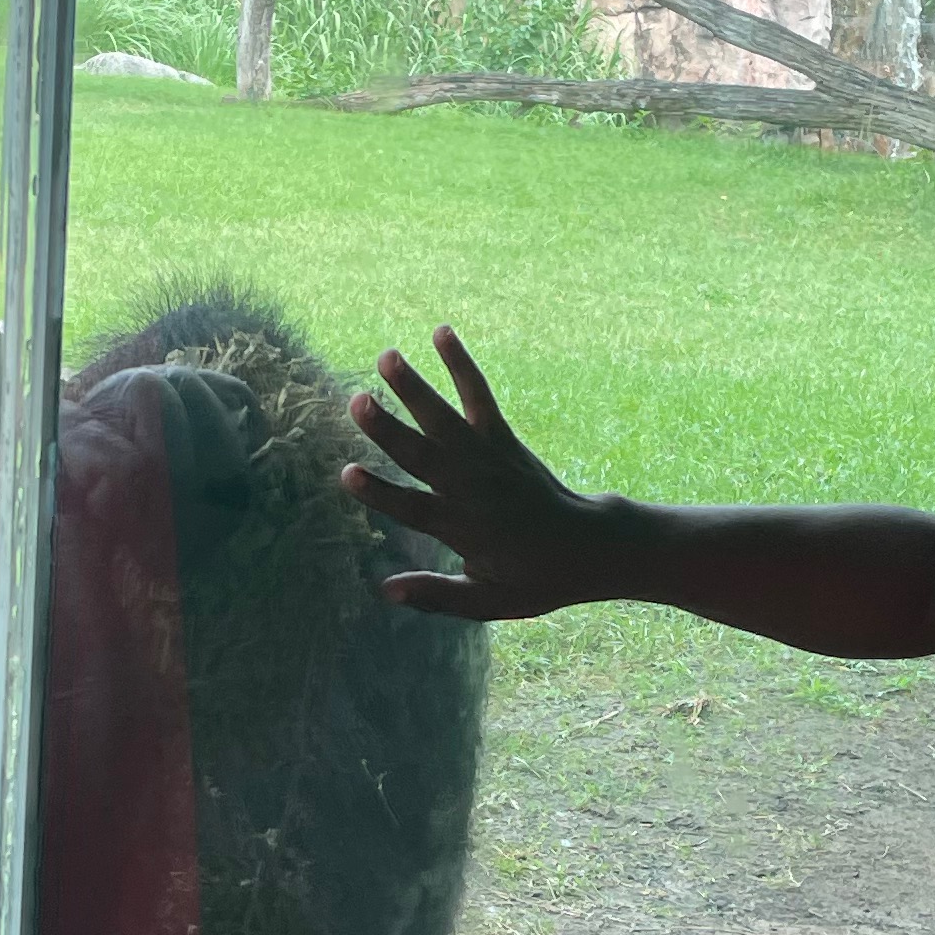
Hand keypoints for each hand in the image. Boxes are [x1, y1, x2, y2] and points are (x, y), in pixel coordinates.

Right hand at [342, 326, 621, 621]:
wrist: (588, 546)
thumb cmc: (534, 579)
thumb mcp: (488, 601)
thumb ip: (437, 596)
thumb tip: (386, 590)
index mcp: (463, 530)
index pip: (414, 509)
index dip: (380, 493)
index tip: (347, 474)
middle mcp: (473, 489)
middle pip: (423, 456)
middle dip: (388, 429)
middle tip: (356, 401)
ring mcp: (489, 459)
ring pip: (445, 420)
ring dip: (415, 387)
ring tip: (387, 356)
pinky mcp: (503, 439)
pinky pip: (479, 396)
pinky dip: (461, 364)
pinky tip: (441, 332)